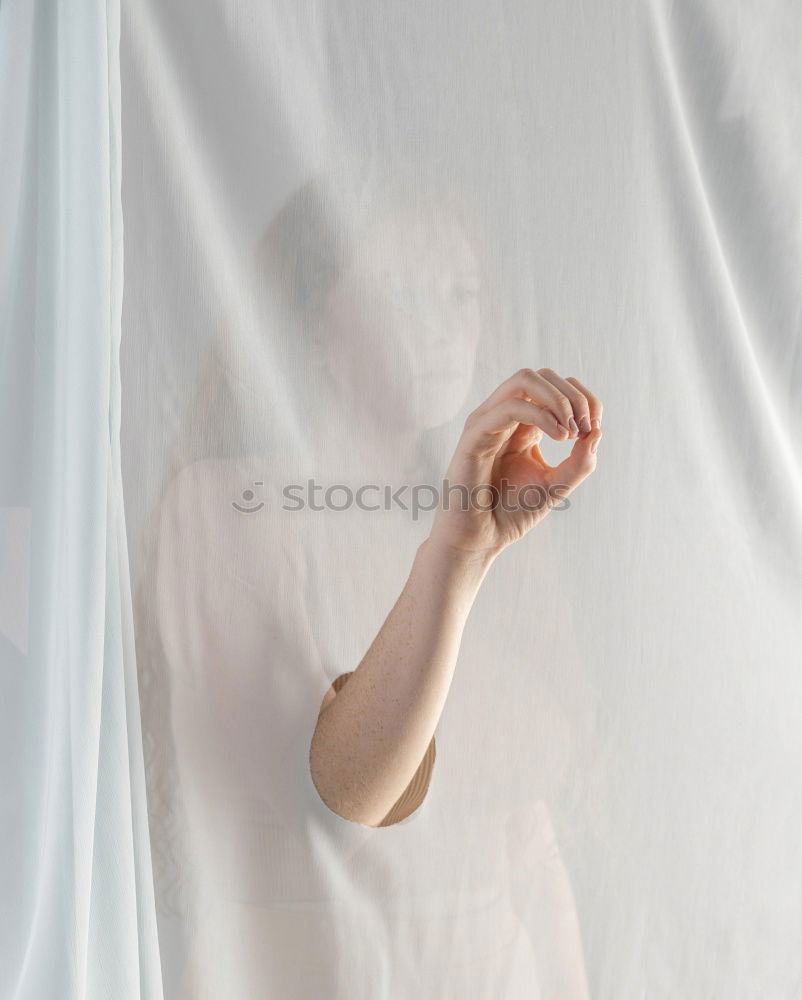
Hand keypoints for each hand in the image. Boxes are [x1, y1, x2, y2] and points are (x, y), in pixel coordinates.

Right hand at [428, 368, 602, 558]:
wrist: (479, 540)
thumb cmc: (510, 513)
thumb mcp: (557, 486)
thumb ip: (579, 462)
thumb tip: (597, 431)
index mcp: (521, 425)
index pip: (555, 387)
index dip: (583, 398)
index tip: (594, 428)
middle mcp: (502, 417)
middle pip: (542, 376)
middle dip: (574, 395)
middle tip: (585, 428)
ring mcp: (486, 423)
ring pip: (525, 380)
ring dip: (558, 399)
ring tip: (570, 431)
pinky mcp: (474, 436)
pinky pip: (509, 407)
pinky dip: (541, 415)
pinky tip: (558, 437)